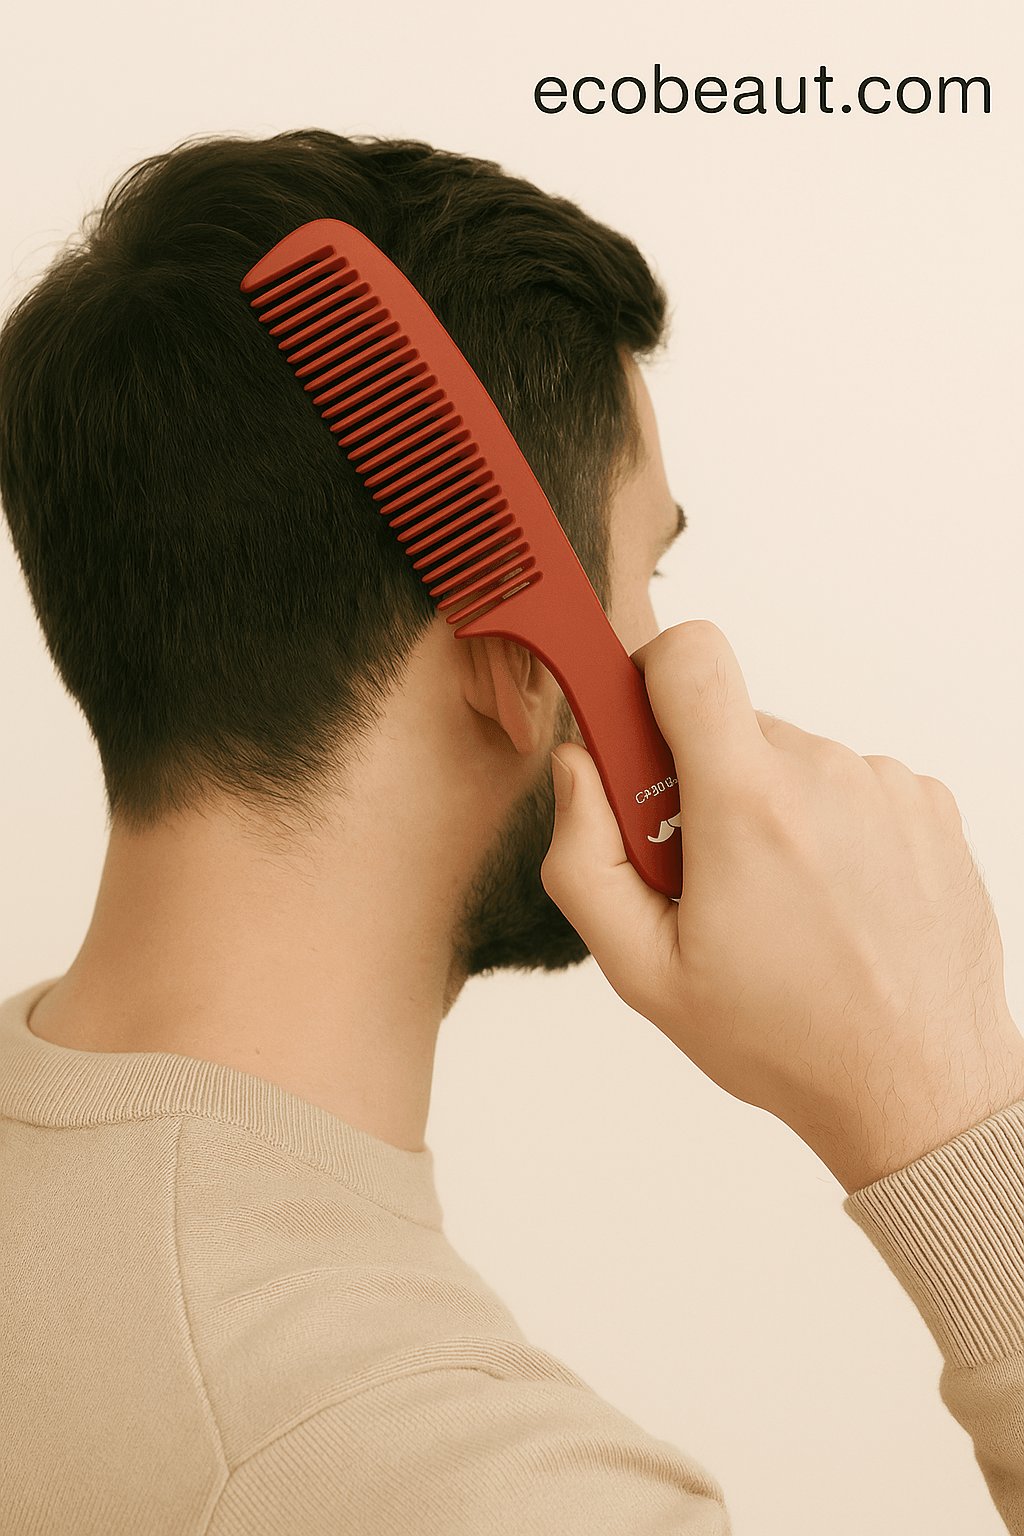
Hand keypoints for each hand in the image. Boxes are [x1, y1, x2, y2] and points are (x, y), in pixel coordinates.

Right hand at [541, 620, 1023, 1192]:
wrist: (916, 1085)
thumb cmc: (782, 1037)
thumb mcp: (642, 970)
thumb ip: (584, 856)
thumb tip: (578, 766)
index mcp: (747, 804)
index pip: (690, 656)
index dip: (648, 676)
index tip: (638, 734)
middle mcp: (826, 774)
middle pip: (733, 726)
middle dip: (702, 782)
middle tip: (708, 874)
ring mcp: (888, 786)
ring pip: (792, 759)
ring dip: (770, 810)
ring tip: (783, 903)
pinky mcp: (930, 806)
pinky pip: (851, 783)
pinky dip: (830, 826)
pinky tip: (834, 900)